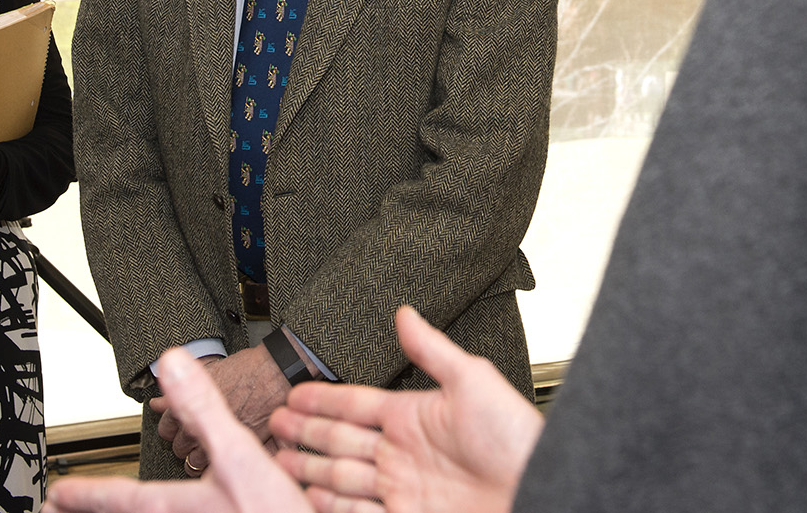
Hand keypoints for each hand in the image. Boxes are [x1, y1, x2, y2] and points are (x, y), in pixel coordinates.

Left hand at [46, 348, 312, 512]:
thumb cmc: (273, 512)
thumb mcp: (239, 451)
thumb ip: (202, 405)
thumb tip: (170, 363)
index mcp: (178, 505)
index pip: (122, 496)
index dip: (86, 493)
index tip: (56, 494)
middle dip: (92, 512)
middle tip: (57, 509)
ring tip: (98, 512)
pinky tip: (171, 511)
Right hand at [270, 305, 542, 512]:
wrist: (533, 489)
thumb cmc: (515, 437)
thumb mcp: (473, 381)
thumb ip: (432, 350)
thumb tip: (406, 313)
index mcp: (414, 417)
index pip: (356, 404)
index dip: (324, 399)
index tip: (294, 394)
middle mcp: (403, 453)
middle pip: (340, 440)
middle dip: (306, 432)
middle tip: (273, 424)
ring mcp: (401, 489)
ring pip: (341, 476)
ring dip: (309, 468)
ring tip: (279, 460)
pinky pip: (356, 512)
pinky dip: (329, 505)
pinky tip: (308, 495)